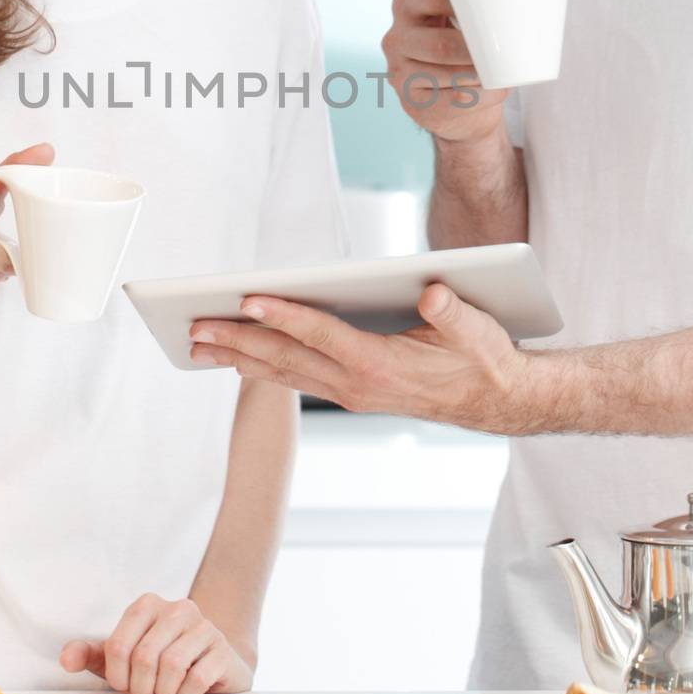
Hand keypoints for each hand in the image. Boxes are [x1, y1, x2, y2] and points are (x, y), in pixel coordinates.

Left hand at [60, 594, 253, 693]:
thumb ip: (91, 656)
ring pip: (172, 666)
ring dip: (164, 692)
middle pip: (144, 657)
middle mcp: (178, 608)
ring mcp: (204, 626)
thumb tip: (66, 659)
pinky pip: (197, 679)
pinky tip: (188, 692)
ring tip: (166, 693)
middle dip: (140, 688)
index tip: (124, 685)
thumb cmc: (157, 666)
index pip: (118, 645)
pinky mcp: (222, 649)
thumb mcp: (121, 660)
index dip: (117, 676)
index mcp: (147, 605)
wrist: (208, 671)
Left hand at [189, 284, 534, 432]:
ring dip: (238, 358)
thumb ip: (453, 312)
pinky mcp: (351, 391)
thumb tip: (431, 292)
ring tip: (198, 343)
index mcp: (380, 366)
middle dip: (238, 341)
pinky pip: (296, 378)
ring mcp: (351, 392)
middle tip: (194, 327)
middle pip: (286, 358)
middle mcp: (357, 384)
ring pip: (284, 373)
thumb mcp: (478, 332)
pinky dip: (262, 367)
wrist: (498, 401)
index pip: (321, 334)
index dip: (284, 314)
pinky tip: (239, 356)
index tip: (248, 297)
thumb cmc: (485, 359)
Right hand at [381, 0, 509, 143]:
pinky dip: (477, 98)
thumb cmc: (463, 41)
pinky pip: (448, 102)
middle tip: (507, 50)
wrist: (454, 96)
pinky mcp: (410, 102)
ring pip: (445, 76)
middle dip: (476, 51)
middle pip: (440, 45)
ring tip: (505, 73)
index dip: (467, 5)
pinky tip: (493, 91)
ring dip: (479, 78)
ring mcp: (398, 72)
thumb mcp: (465, 8)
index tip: (498, 12)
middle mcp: (394, 37)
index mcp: (406, 3)